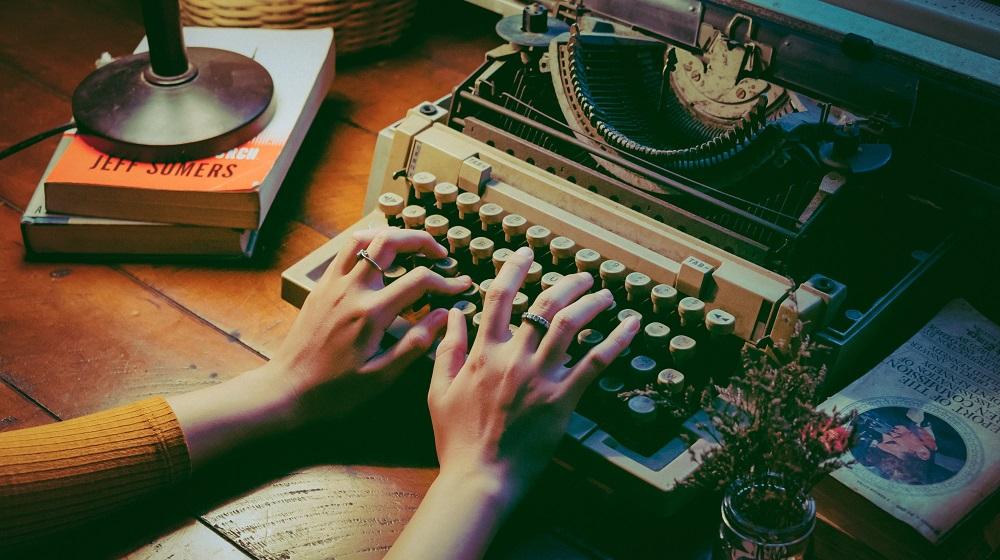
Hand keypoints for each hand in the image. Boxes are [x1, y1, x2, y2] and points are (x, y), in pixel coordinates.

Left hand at [269, 227, 472, 424]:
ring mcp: (332, 284)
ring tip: (410, 247)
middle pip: (389, 241)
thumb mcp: (381, 376)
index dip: (446, 281)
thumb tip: (442, 316)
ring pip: (363, 238)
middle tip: (440, 254)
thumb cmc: (334, 390)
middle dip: (421, 240)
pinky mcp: (321, 287)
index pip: (419, 280)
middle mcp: (351, 290)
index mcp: (370, 313)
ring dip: (391, 236)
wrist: (287, 389)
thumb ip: (415, 343)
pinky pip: (345, 251)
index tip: (461, 287)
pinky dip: (367, 245)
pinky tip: (379, 259)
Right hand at [428, 246, 639, 499]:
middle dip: (566, 283)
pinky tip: (630, 325)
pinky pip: (594, 363)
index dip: (513, 269)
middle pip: (543, 305)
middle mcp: (514, 357)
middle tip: (582, 275)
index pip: (499, 297)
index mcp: (483, 353)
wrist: (478, 477)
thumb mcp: (438, 389)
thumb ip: (447, 348)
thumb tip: (453, 314)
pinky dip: (615, 341)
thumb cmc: (456, 438)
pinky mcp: (563, 400)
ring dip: (591, 302)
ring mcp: (540, 378)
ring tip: (605, 292)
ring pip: (570, 325)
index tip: (526, 253)